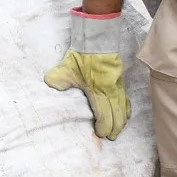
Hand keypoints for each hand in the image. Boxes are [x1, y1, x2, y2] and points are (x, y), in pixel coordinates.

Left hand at [43, 8, 132, 139]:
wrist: (97, 39)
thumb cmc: (83, 55)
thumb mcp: (67, 66)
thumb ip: (59, 77)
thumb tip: (49, 84)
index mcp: (99, 89)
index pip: (104, 113)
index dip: (104, 126)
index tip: (101, 133)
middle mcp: (111, 89)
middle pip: (117, 113)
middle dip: (115, 127)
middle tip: (111, 137)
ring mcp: (118, 85)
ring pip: (124, 107)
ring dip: (122, 120)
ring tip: (119, 130)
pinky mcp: (121, 81)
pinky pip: (126, 99)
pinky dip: (126, 109)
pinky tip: (126, 115)